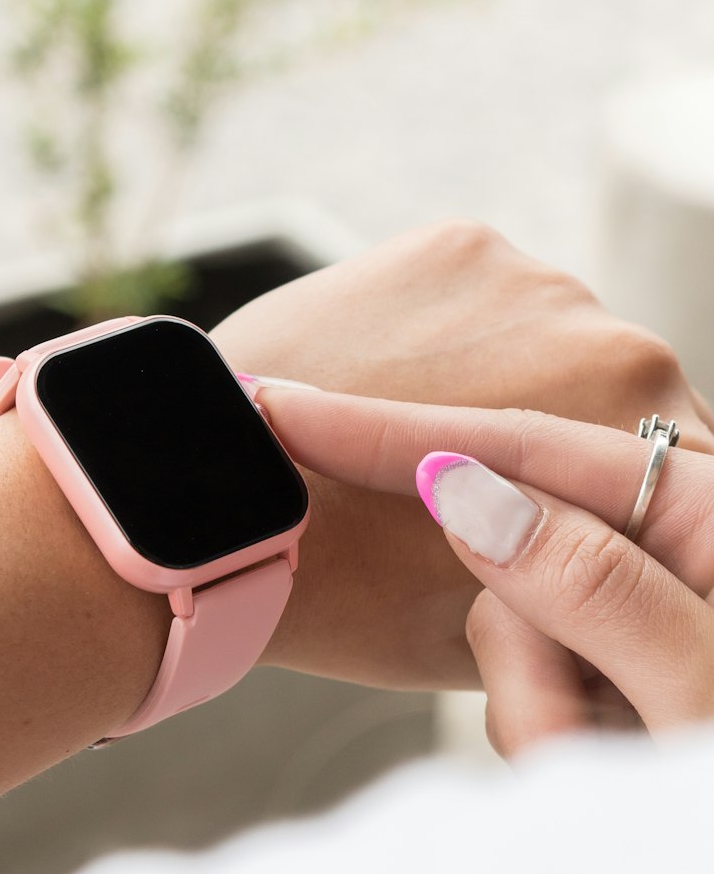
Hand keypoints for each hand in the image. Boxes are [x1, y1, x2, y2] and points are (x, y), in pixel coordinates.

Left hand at [211, 220, 713, 688]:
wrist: (205, 499)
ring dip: (520, 381)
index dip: (628, 507)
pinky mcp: (458, 242)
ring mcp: (532, 277)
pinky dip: (455, 338)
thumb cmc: (349, 594)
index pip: (680, 472)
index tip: (586, 531)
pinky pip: (485, 297)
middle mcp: (613, 339)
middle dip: (575, 440)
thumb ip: (589, 590)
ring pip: (554, 340)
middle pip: (622, 398)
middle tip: (505, 497)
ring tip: (437, 445)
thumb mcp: (495, 631)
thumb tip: (622, 582)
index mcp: (639, 443)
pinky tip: (396, 390)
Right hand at [254, 384, 713, 751]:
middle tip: (583, 747)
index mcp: (709, 508)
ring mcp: (636, 600)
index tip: (284, 406)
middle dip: (525, 662)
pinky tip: (614, 764)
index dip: (393, 430)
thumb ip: (587, 583)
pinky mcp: (613, 653)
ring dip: (546, 718)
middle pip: (508, 556)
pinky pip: (530, 673)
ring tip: (614, 773)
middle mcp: (669, 538)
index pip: (524, 446)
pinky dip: (555, 731)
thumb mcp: (696, 689)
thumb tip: (463, 487)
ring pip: (510, 629)